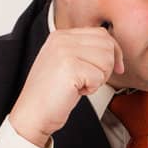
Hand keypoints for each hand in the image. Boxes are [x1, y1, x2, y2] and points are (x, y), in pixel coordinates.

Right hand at [7, 25, 124, 147]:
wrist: (32, 114)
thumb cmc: (52, 93)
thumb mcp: (67, 63)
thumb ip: (85, 50)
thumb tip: (115, 51)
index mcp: (61, 36)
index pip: (102, 34)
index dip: (114, 53)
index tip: (116, 68)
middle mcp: (62, 39)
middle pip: (107, 46)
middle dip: (107, 67)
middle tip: (89, 80)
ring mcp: (64, 52)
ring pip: (106, 60)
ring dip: (99, 78)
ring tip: (80, 85)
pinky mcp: (70, 68)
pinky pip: (99, 76)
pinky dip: (92, 89)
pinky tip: (76, 91)